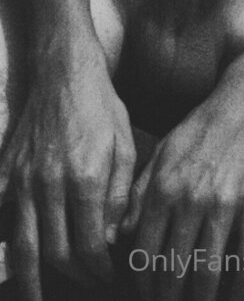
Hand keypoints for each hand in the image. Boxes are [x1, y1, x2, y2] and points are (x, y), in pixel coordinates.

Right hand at [0, 41, 134, 299]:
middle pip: (55, 253)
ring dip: (30, 279)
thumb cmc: (100, 107)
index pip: (89, 245)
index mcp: (85, 178)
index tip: (107, 275)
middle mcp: (50, 184)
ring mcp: (23, 179)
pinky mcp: (6, 170)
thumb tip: (110, 238)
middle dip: (73, 276)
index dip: (99, 269)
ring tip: (35, 298)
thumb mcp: (124, 144)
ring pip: (22, 245)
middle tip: (86, 281)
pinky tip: (8, 256)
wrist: (64, 72)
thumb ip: (117, 196)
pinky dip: (0, 240)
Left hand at [126, 61, 243, 300]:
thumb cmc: (205, 127)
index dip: (144, 284)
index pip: (144, 253)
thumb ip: (139, 193)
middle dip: (170, 298)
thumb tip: (121, 234)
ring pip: (208, 271)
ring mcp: (225, 203)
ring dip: (202, 299)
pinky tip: (236, 296)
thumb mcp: (163, 151)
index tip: (147, 296)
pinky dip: (240, 287)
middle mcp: (190, 198)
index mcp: (163, 187)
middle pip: (174, 269)